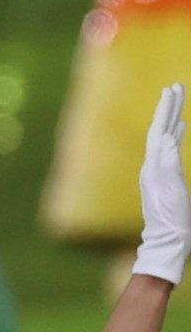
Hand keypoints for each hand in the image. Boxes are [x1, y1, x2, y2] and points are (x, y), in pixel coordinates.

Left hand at [135, 82, 189, 284]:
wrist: (167, 244)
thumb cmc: (172, 220)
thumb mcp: (173, 191)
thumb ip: (170, 163)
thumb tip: (169, 137)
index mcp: (153, 167)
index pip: (158, 131)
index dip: (166, 110)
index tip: (172, 89)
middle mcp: (152, 167)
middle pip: (159, 131)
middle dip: (168, 109)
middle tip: (175, 88)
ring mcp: (157, 174)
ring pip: (164, 139)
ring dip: (172, 120)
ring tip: (178, 103)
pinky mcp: (165, 181)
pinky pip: (169, 151)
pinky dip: (175, 136)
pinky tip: (179, 132)